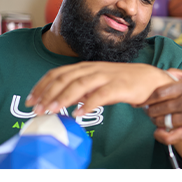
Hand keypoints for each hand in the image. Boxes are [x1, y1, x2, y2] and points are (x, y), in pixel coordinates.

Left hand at [26, 63, 173, 115]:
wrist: (150, 79)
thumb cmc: (123, 82)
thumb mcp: (97, 83)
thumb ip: (80, 89)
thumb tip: (62, 99)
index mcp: (85, 67)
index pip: (57, 73)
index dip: (42, 86)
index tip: (31, 100)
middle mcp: (92, 69)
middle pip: (64, 78)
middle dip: (47, 94)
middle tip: (36, 109)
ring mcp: (105, 77)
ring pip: (79, 85)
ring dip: (63, 98)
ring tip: (51, 110)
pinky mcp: (119, 87)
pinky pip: (100, 95)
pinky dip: (88, 104)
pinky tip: (78, 114)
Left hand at [143, 72, 181, 142]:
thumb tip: (166, 73)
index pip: (160, 92)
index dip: (149, 97)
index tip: (145, 100)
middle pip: (159, 108)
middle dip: (150, 110)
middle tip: (149, 110)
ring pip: (164, 121)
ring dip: (155, 121)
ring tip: (155, 119)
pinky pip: (172, 136)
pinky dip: (161, 135)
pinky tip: (158, 132)